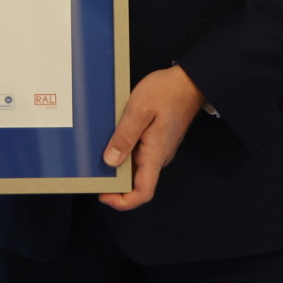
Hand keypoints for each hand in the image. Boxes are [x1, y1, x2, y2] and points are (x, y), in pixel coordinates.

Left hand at [98, 64, 205, 211]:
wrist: (189, 81)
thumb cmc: (168, 91)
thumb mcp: (140, 109)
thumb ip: (125, 136)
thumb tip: (110, 161)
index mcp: (155, 154)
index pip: (143, 193)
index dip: (122, 201)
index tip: (103, 194)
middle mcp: (158, 157)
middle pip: (136, 184)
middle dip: (114, 183)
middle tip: (93, 170)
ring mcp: (158, 150)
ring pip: (137, 169)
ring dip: (118, 166)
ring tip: (99, 152)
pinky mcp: (157, 141)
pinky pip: (139, 155)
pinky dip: (124, 152)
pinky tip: (113, 140)